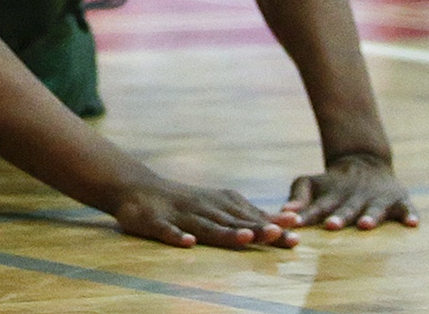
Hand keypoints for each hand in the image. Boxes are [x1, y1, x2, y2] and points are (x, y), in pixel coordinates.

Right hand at [112, 178, 297, 249]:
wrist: (133, 187)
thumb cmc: (181, 202)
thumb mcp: (213, 206)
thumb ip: (242, 217)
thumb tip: (282, 228)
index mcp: (217, 205)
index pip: (249, 217)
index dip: (271, 224)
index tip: (294, 232)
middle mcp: (202, 209)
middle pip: (232, 221)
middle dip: (256, 228)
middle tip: (279, 233)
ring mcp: (179, 215)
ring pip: (204, 226)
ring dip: (224, 232)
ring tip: (244, 237)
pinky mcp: (153, 221)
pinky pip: (165, 230)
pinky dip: (176, 235)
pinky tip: (186, 242)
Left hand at [281, 154, 417, 232]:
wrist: (364, 162)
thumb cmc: (332, 182)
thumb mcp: (311, 184)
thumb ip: (298, 199)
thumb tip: (283, 212)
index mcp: (332, 196)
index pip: (317, 207)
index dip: (307, 215)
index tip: (297, 223)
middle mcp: (354, 198)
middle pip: (346, 209)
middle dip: (339, 217)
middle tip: (331, 225)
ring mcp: (377, 199)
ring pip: (374, 209)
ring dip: (371, 217)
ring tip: (366, 225)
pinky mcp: (398, 200)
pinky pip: (406, 209)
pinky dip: (409, 214)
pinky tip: (412, 223)